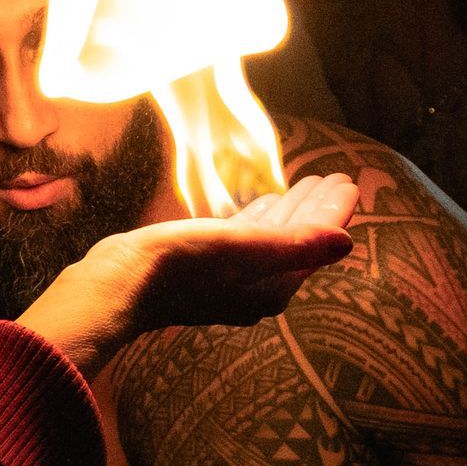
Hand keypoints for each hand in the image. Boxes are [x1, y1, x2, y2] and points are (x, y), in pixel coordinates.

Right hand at [17, 174, 357, 379]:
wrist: (117, 286)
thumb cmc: (178, 265)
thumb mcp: (240, 247)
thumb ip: (295, 244)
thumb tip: (346, 242)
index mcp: (274, 285)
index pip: (316, 241)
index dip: (334, 210)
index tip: (349, 181)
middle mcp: (258, 287)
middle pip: (299, 240)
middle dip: (317, 209)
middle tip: (334, 177)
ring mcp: (232, 280)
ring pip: (274, 239)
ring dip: (292, 212)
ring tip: (307, 185)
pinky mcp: (206, 269)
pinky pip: (246, 240)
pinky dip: (261, 220)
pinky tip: (261, 205)